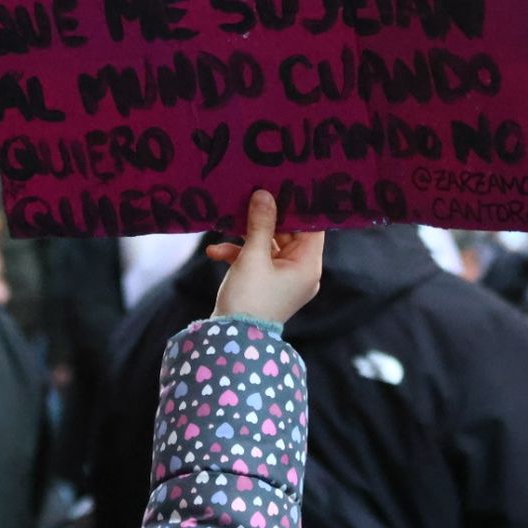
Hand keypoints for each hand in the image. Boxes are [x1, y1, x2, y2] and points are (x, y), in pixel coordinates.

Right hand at [206, 190, 323, 324]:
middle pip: (288, 234)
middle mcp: (301, 271)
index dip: (299, 207)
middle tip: (251, 197)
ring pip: (268, 245)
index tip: (285, 186)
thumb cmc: (248, 299)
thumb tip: (265, 194)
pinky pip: (256, 260)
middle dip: (265, 219)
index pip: (312, 227)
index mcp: (308, 265)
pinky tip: (215, 252)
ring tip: (227, 223)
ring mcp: (283, 279)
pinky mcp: (266, 284)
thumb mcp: (253, 257)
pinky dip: (238, 254)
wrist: (228, 342)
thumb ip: (260, 224)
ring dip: (246, 237)